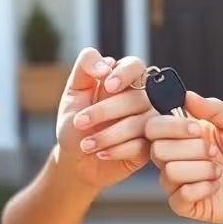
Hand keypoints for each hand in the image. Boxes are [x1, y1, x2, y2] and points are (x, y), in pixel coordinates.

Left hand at [54, 48, 155, 189]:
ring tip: (86, 144)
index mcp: (124, 80)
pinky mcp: (149, 147)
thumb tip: (105, 64)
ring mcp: (148, 123)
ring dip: (108, 134)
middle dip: (104, 111)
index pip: (135, 66)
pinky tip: (101, 153)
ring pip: (141, 123)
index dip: (125, 73)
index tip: (107, 86)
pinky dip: (117, 150)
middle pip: (136, 98)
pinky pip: (142, 146)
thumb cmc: (75, 123)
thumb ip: (85, 66)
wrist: (74, 159)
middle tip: (79, 122)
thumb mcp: (73, 91)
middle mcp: (140, 99)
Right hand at [147, 91, 222, 223]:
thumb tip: (187, 95)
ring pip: (169, 173)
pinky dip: (202, 189)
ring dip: (200, 170)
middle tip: (214, 152)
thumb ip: (214, 108)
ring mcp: (180, 182)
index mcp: (184, 134)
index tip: (198, 129)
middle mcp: (177, 157)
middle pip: (157, 150)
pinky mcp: (187, 205)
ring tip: (218, 171)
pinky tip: (216, 186)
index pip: (155, 126)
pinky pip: (179, 197)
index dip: (172, 127)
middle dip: (191, 149)